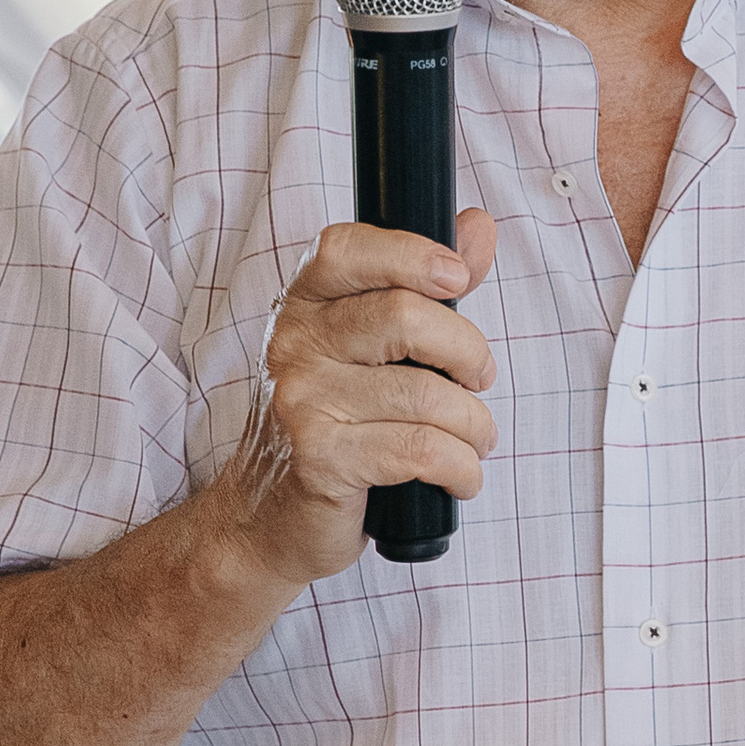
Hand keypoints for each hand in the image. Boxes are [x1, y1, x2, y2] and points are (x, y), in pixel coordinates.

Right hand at [219, 210, 498, 587]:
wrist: (266, 518)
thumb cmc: (331, 427)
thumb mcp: (367, 352)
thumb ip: (423, 287)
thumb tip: (477, 226)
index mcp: (303, 306)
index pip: (348, 250)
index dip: (410, 254)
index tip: (457, 278)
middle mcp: (293, 345)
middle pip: (403, 317)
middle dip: (467, 352)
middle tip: (478, 380)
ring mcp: (302, 403)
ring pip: (426, 395)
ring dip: (474, 425)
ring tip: (474, 440)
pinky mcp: (321, 460)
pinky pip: (421, 450)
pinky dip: (460, 466)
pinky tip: (460, 475)